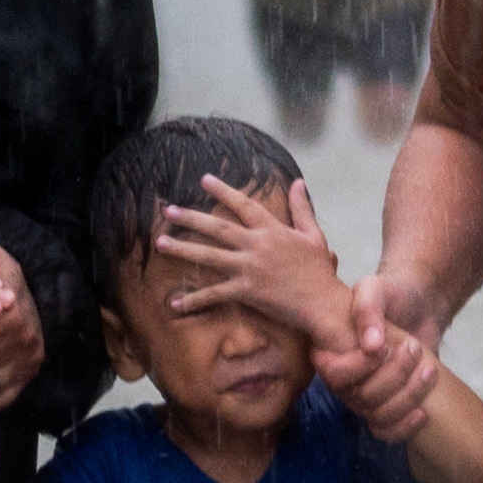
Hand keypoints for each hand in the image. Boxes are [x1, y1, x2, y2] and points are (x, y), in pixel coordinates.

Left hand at [155, 176, 356, 344]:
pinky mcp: (246, 291)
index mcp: (272, 230)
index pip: (244, 205)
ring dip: (183, 249)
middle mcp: (256, 245)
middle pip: (218, 228)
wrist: (322, 301)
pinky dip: (194, 299)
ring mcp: (249, 268)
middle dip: (191, 218)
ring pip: (209, 256)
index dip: (223, 191)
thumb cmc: (319, 270)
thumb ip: (301, 208)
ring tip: (160, 243)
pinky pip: (215, 294)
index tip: (203, 180)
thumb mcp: (313, 234)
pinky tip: (174, 302)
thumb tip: (298, 182)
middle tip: (168, 211)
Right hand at [320, 277, 446, 443]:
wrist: (420, 306)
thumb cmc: (392, 294)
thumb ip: (367, 309)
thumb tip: (370, 345)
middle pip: (361, 398)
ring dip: (408, 396)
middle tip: (414, 348)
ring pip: (378, 417)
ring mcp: (365, 398)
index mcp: (330, 353)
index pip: (335, 375)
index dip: (361, 366)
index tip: (386, 344)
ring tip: (429, 369)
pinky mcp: (388, 408)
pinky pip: (387, 432)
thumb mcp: (376, 289)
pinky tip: (424, 411)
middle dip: (394, 375)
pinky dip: (406, 428)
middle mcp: (344, 381)